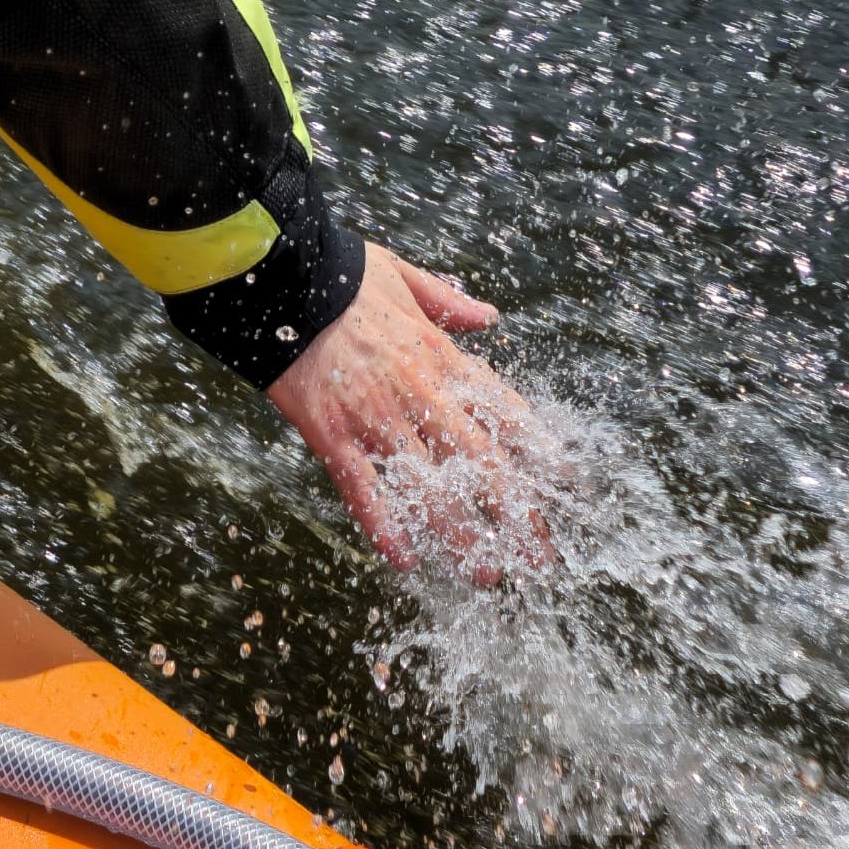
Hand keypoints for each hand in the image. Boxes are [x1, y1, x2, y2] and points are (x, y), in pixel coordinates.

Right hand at [268, 246, 554, 582]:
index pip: (506, 412)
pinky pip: (363, 489)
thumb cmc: (343, 275)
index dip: (541, 452)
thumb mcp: (405, 277)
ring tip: (485, 573)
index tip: (567, 484)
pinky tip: (403, 559)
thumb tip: (489, 316)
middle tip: (538, 556)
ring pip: (429, 486)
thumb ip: (450, 303)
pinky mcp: (332, 433)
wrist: (281, 277)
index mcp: (441, 357)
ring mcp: (376, 416)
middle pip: (481, 462)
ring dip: (461, 534)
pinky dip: (383, 526)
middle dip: (516, 513)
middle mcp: (419, 392)